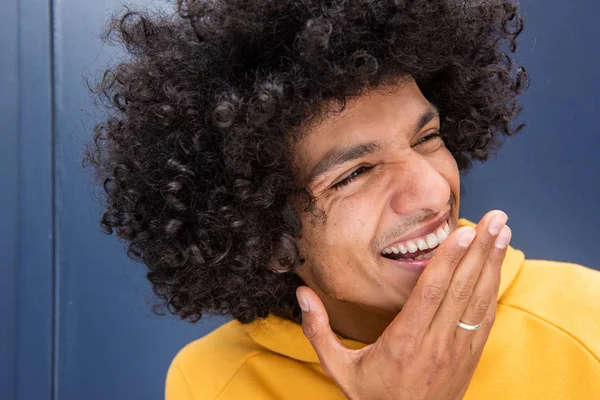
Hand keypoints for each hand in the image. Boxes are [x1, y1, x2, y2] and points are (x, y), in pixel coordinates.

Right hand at [296, 210, 511, 399]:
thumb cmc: (372, 397)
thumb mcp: (338, 368)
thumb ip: (318, 330)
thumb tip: (301, 294)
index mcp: (404, 342)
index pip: (431, 293)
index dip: (449, 260)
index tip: (464, 231)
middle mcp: (435, 343)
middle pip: (462, 289)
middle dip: (481, 250)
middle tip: (496, 217)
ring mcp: (457, 351)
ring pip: (479, 300)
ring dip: (493, 263)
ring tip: (503, 230)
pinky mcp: (469, 357)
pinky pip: (485, 318)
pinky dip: (493, 288)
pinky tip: (497, 265)